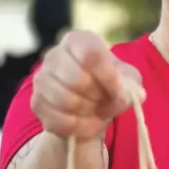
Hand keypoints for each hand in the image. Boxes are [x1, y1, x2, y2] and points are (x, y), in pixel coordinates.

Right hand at [31, 31, 145, 140]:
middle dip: (98, 97)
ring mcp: (41, 78)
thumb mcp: (128, 81)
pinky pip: (58, 120)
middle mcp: (54, 54)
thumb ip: (131, 86)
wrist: (89, 104)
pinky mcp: (36, 103)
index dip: (108, 77)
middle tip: (106, 102)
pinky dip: (79, 127)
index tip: (119, 92)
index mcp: (78, 40)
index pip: (91, 54)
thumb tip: (126, 96)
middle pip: (78, 79)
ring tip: (96, 111)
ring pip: (67, 101)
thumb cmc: (110, 85)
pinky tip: (88, 124)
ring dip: (89, 112)